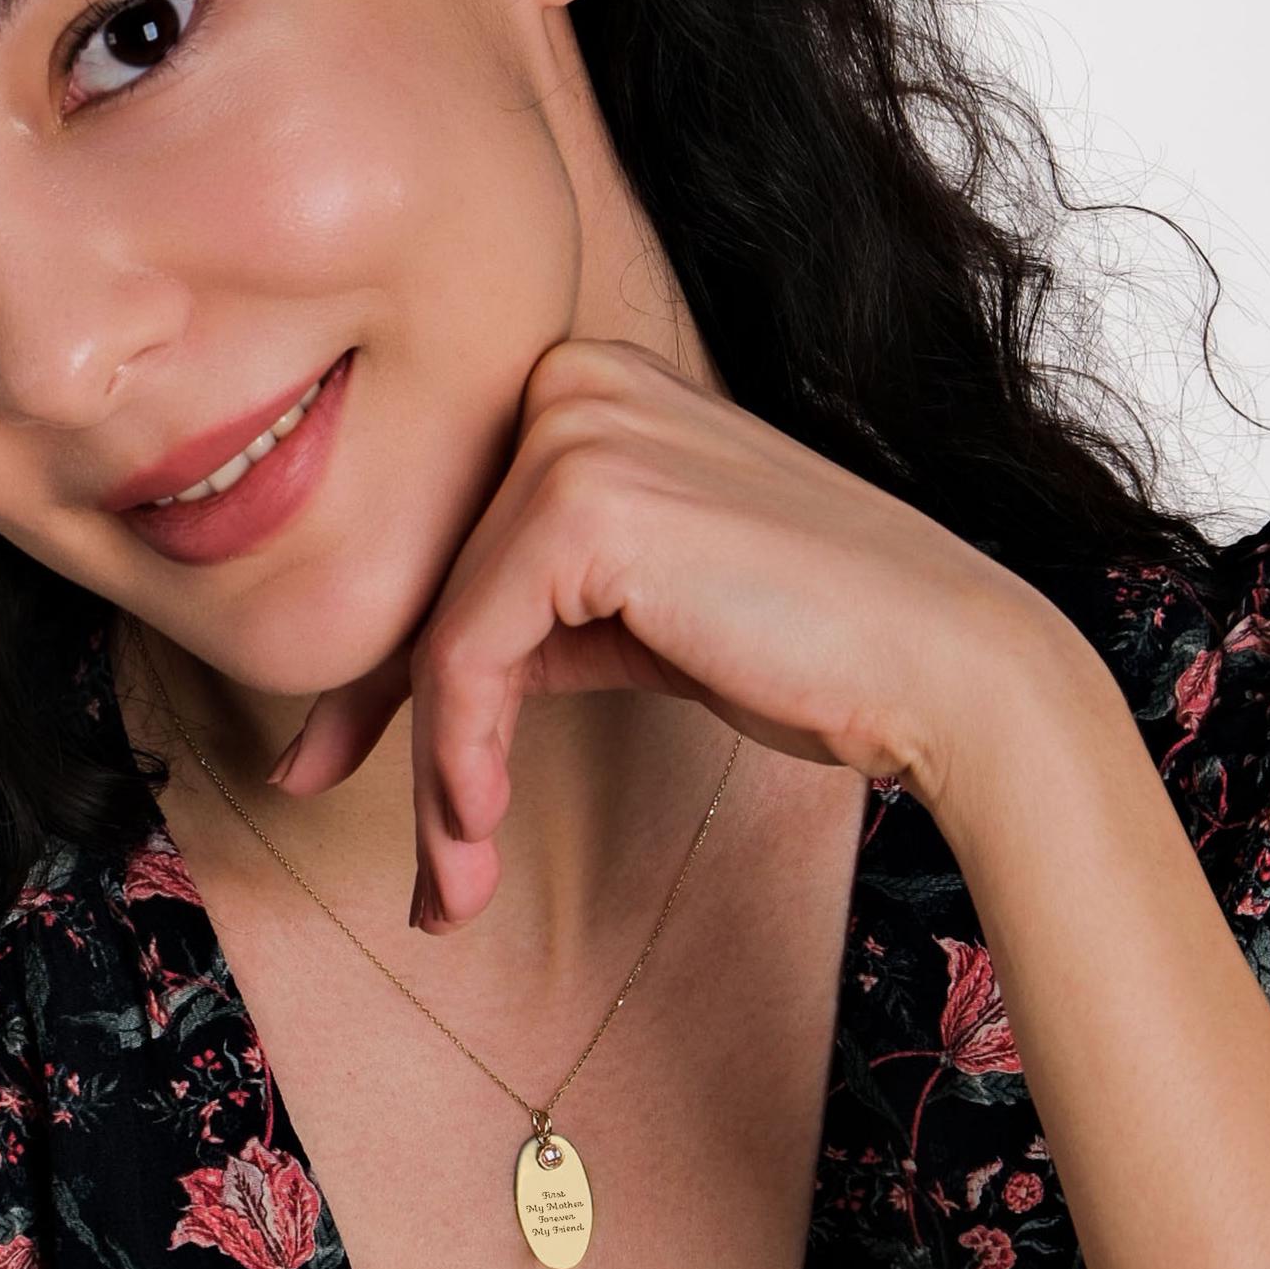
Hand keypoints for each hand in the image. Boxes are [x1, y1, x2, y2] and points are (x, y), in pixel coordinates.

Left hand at [269, 335, 1050, 919]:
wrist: (942, 662)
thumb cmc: (808, 647)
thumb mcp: (629, 619)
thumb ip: (521, 623)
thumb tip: (385, 702)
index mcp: (583, 385)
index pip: (443, 541)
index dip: (382, 675)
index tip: (326, 771)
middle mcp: (568, 380)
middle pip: (426, 584)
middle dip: (400, 742)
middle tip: (424, 879)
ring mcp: (573, 429)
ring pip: (437, 630)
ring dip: (442, 780)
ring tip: (456, 888)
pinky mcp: (578, 502)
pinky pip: (466, 652)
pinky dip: (460, 755)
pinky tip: (482, 828)